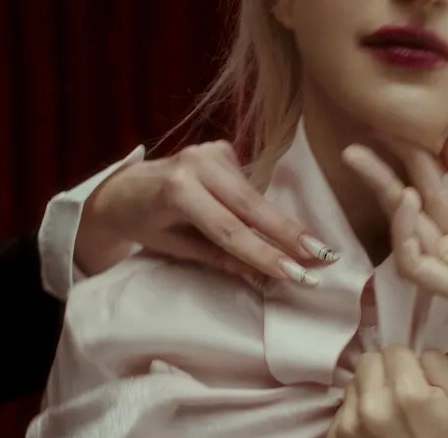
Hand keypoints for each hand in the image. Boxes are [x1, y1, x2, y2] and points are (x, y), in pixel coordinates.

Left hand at [78, 141, 338, 286]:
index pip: (229, 230)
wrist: (122, 189)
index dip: (265, 254)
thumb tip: (266, 278)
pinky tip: (279, 226)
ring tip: (315, 249)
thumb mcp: (176, 249)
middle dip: (291, 235)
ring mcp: (210, 151)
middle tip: (326, 257)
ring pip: (255, 197)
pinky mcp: (221, 148)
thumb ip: (221, 258)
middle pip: (252, 207)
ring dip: (284, 225)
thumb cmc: (145, 225)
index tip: (297, 274)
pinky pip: (250, 186)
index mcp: (177, 191)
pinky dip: (264, 210)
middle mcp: (196, 164)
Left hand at [328, 347, 447, 437]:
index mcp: (407, 393)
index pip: (394, 350)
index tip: (412, 379)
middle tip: (396, 392)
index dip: (406, 363)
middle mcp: (373, 406)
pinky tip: (372, 431)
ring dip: (367, 391)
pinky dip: (355, 414)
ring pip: (352, 383)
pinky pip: (341, 409)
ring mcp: (349, 426)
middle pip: (367, 361)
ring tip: (384, 413)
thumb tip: (415, 353)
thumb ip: (439, 364)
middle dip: (383, 372)